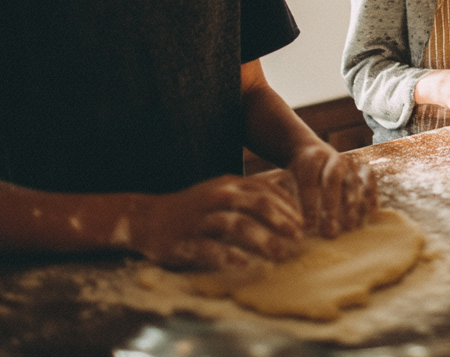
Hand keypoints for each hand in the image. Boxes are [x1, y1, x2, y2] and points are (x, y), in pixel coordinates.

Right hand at [131, 171, 303, 270]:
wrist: (147, 218)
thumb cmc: (193, 207)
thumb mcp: (221, 191)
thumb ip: (249, 194)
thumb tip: (286, 201)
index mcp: (228, 185)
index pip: (266, 190)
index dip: (287, 206)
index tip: (302, 222)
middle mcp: (217, 197)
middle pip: (257, 204)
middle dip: (281, 221)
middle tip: (298, 238)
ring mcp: (202, 218)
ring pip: (237, 225)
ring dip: (262, 240)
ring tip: (279, 254)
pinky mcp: (186, 240)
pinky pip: (210, 248)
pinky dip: (229, 255)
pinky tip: (244, 264)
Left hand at [286, 143, 377, 238]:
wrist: (311, 152)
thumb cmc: (299, 174)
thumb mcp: (289, 179)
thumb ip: (292, 198)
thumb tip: (294, 227)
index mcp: (312, 159)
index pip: (310, 181)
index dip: (309, 205)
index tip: (308, 227)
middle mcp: (332, 158)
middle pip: (332, 179)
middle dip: (331, 206)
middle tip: (329, 230)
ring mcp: (349, 162)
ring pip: (352, 181)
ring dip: (351, 204)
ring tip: (350, 226)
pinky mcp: (361, 167)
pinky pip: (369, 178)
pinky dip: (372, 193)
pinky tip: (372, 210)